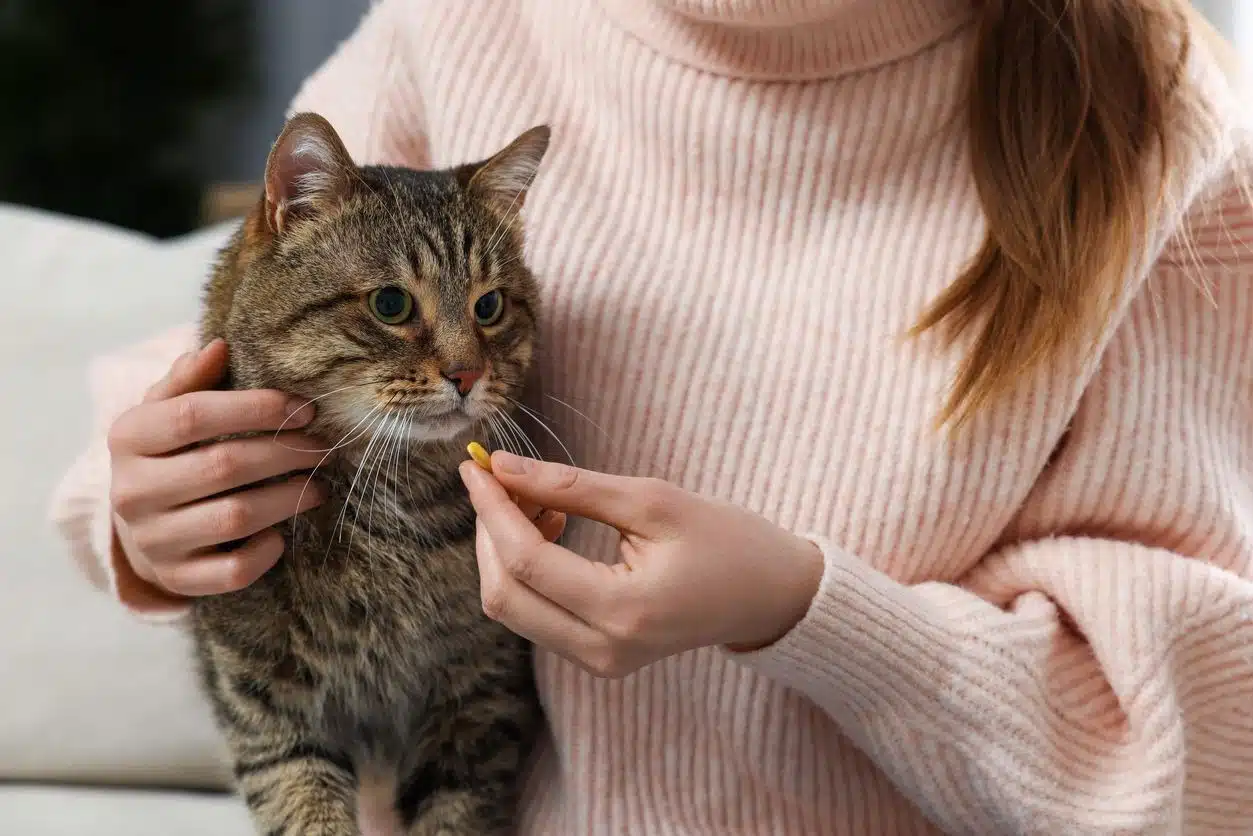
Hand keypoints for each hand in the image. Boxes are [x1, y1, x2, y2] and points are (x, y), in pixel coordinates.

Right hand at [106, 339, 328, 596]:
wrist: (140, 526)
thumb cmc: (169, 453)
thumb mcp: (167, 410)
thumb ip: (191, 379)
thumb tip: (219, 346)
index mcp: (128, 437)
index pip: (193, 415)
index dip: (257, 408)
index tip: (305, 408)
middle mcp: (131, 491)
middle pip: (224, 466)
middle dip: (286, 452)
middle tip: (323, 446)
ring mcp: (153, 540)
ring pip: (236, 517)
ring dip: (289, 497)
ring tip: (317, 484)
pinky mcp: (176, 578)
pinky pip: (233, 570)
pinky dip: (267, 550)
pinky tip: (283, 532)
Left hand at [459, 452, 823, 677]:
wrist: (771, 595)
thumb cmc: (727, 540)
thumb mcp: (652, 500)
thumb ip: (571, 486)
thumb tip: (502, 469)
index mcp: (624, 611)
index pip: (527, 562)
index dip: (492, 509)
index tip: (475, 466)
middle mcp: (603, 651)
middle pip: (505, 595)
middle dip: (491, 532)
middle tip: (503, 479)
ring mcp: (599, 663)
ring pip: (513, 608)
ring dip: (506, 550)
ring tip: (542, 499)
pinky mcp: (598, 659)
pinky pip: (536, 615)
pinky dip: (527, 569)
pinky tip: (553, 526)